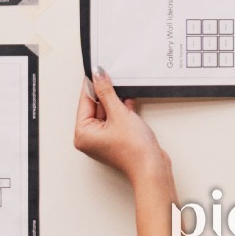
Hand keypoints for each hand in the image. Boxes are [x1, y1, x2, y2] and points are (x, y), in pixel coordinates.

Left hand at [74, 68, 171, 186]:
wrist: (152, 167)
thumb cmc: (133, 150)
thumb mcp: (118, 113)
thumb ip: (107, 92)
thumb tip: (98, 75)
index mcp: (83, 133)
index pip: (85, 101)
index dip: (93, 84)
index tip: (98, 69)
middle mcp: (90, 138)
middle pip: (95, 106)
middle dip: (107, 93)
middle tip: (114, 77)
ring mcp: (103, 139)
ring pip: (107, 111)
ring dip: (116, 101)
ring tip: (124, 92)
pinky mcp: (116, 138)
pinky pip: (115, 118)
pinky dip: (122, 110)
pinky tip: (130, 103)